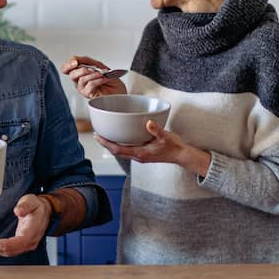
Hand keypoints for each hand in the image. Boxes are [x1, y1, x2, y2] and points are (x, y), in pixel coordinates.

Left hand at [0, 194, 50, 256]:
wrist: (44, 211)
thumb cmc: (37, 206)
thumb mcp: (32, 201)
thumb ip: (25, 206)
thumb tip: (18, 211)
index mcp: (34, 230)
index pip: (20, 241)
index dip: (7, 245)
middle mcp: (30, 240)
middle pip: (11, 249)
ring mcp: (24, 244)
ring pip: (7, 251)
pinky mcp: (19, 243)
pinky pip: (7, 248)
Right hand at [61, 56, 126, 98]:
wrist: (119, 90)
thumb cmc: (109, 79)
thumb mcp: (98, 65)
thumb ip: (86, 61)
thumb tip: (76, 59)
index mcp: (79, 72)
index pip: (66, 68)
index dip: (68, 65)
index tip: (75, 62)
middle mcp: (79, 80)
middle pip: (71, 74)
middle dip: (81, 69)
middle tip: (91, 68)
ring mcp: (83, 88)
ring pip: (81, 79)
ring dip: (93, 74)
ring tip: (101, 74)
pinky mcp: (88, 95)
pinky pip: (89, 85)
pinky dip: (98, 80)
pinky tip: (103, 79)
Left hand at [95, 120, 210, 176]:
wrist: (181, 155)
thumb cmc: (174, 147)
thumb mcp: (166, 137)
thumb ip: (157, 130)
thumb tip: (149, 123)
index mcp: (140, 153)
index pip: (118, 150)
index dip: (106, 143)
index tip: (97, 136)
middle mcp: (138, 156)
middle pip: (116, 151)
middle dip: (105, 143)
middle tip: (96, 134)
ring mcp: (140, 155)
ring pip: (121, 151)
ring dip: (111, 144)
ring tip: (104, 135)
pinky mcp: (143, 153)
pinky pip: (127, 149)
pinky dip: (120, 144)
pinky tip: (119, 137)